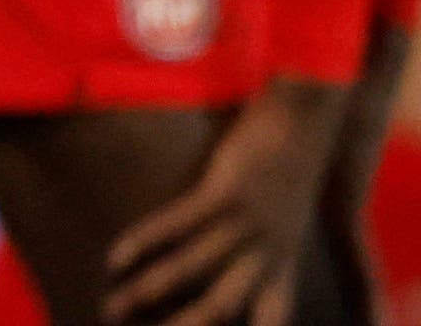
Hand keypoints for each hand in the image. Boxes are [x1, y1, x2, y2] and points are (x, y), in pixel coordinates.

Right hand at [103, 76, 349, 325]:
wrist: (310, 116)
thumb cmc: (294, 163)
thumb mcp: (288, 217)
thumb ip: (267, 246)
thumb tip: (230, 263)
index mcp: (285, 264)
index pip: (273, 324)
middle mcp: (268, 253)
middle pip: (222, 310)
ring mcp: (248, 223)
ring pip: (193, 271)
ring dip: (148, 292)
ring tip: (111, 308)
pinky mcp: (228, 191)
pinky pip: (180, 224)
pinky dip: (145, 241)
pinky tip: (116, 256)